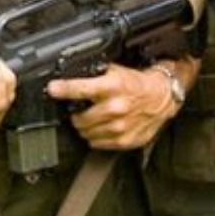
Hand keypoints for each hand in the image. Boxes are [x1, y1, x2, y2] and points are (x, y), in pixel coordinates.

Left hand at [50, 62, 181, 150]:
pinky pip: (97, 143)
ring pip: (85, 133)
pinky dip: (96, 136)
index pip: (81, 88)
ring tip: (94, 118)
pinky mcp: (123, 141)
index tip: (52, 89)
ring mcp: (119, 127)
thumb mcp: (115, 72)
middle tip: (81, 109)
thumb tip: (69, 77)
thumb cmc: (137, 84)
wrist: (161, 98)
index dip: (63, 89)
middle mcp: (115, 107)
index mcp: (112, 87)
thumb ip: (94, 76)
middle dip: (76, 114)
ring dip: (85, 127)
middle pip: (79, 118)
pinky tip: (103, 127)